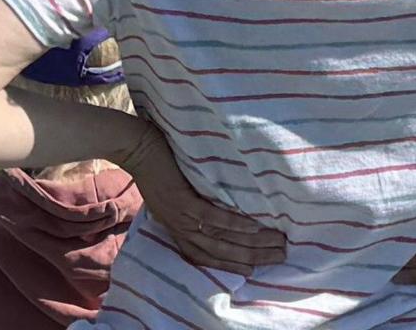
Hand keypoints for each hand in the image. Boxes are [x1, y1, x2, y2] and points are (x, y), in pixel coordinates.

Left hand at [125, 117, 286, 272]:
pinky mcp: (182, 200)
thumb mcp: (170, 195)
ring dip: (250, 244)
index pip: (206, 256)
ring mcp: (180, 216)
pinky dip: (234, 224)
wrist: (135, 147)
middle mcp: (179, 228)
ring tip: (276, 242)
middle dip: (251, 257)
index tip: (257, 267)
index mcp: (176, 228)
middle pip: (219, 252)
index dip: (231, 265)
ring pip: (219, 239)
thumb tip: (213, 210)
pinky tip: (254, 227)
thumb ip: (189, 207)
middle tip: (280, 255)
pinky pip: (211, 217)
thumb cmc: (155, 166)